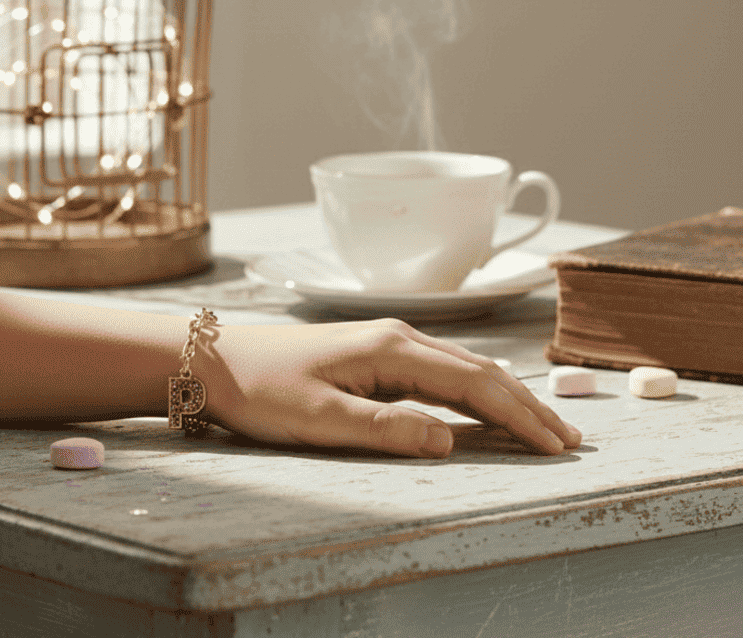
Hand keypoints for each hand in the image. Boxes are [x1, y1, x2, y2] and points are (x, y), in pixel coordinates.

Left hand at [199, 317, 580, 456]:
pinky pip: (437, 372)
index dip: (520, 415)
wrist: (214, 360)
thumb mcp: (318, 419)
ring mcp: (385, 343)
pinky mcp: (372, 354)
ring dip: (504, 397)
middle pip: (479, 370)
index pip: (474, 382)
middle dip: (526, 406)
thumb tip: (449, 439)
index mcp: (390, 349)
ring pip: (461, 369)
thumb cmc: (261, 390)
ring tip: (541, 426)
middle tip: (569, 440)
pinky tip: (481, 407)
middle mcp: (396, 338)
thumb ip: (384, 430)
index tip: (558, 445)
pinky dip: (471, 392)